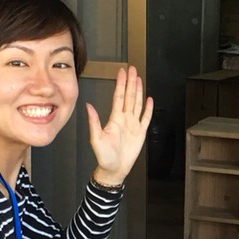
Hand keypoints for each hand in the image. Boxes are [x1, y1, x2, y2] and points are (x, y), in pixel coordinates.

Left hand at [88, 65, 152, 184]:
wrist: (114, 169)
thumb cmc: (104, 156)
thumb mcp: (96, 138)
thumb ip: (93, 121)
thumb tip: (88, 106)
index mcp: (114, 119)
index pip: (119, 97)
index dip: (120, 84)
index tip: (121, 72)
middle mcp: (124, 119)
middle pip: (129, 96)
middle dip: (130, 82)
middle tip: (132, 69)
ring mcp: (133, 125)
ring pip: (137, 103)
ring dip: (138, 91)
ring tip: (139, 79)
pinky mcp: (140, 133)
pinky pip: (146, 118)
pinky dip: (148, 109)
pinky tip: (149, 100)